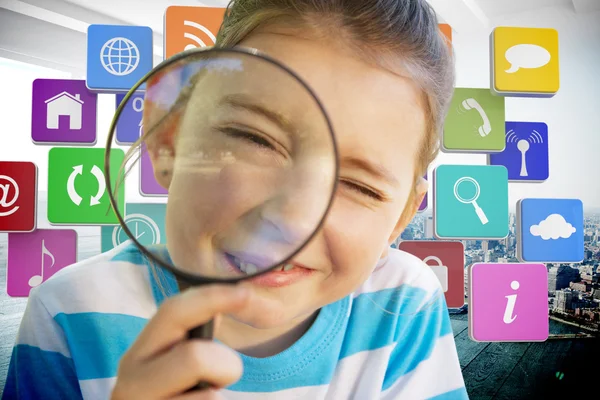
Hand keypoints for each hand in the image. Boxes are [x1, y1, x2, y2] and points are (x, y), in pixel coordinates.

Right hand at [111, 285, 250, 398]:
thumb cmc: (172, 395)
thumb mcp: (173, 364)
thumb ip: (196, 337)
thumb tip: (239, 297)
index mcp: (138, 356)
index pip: (173, 311)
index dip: (213, 296)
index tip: (246, 293)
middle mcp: (131, 385)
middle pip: (195, 357)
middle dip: (224, 365)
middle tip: (221, 379)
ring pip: (209, 398)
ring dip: (217, 397)